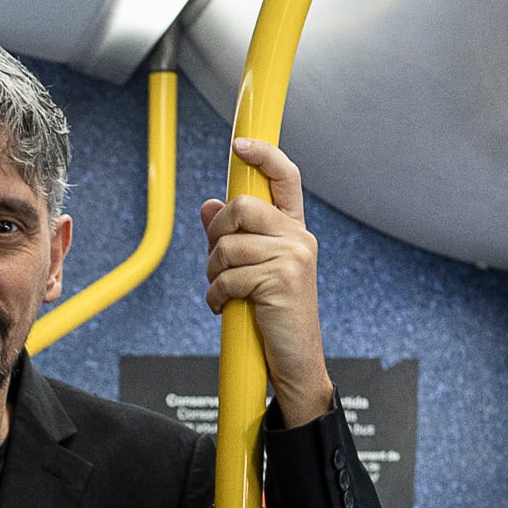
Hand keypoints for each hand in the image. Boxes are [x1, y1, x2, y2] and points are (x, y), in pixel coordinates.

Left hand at [199, 135, 331, 425]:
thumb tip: (208, 204)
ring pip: (228, 244)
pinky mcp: (280, 280)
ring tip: (222, 292)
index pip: (286, 177)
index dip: (263, 155)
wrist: (296, 363)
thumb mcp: (254, 270)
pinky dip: (216, 295)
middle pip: (242, 206)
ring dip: (213, 272)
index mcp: (294, 230)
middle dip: (216, 233)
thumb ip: (234, 236)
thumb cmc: (274, 317)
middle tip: (215, 262)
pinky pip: (228, 275)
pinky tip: (224, 307)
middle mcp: (298, 238)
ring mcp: (293, 258)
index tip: (240, 145)